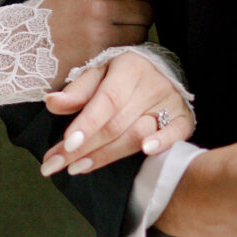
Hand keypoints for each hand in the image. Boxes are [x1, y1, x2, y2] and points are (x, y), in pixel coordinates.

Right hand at [38, 0, 150, 82]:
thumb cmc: (45, 18)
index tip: (138, 0)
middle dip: (143, 15)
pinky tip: (117, 48)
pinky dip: (128, 49)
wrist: (19, 46)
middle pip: (145, 9)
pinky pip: (128, 49)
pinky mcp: (97, 55)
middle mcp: (97, 5)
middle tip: (133, 21)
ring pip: (141, 31)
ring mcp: (98, 32)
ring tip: (124, 35)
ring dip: (137, 34)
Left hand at [39, 53, 195, 175]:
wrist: (160, 69)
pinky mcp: (184, 118)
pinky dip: (163, 143)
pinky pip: (176, 134)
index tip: (66, 145)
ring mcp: (171, 102)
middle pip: (116, 125)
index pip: (106, 101)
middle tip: (55, 165)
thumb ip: (76, 91)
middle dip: (84, 148)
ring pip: (137, 135)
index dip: (86, 124)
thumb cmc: (121, 74)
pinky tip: (146, 153)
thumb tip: (52, 103)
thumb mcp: (97, 73)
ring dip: (106, 155)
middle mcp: (151, 85)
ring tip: (76, 168)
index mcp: (129, 68)